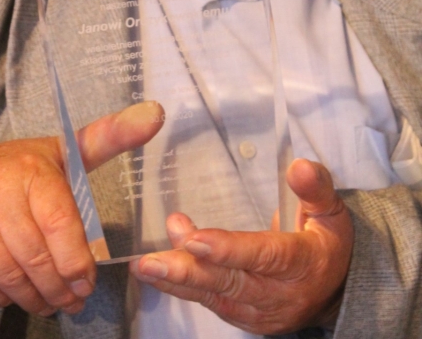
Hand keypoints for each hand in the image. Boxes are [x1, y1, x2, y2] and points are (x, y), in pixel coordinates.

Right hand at [0, 101, 162, 315]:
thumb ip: (109, 136)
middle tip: (74, 300)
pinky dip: (4, 297)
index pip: (61, 224)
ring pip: (12, 278)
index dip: (78, 261)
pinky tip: (17, 292)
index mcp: (30, 168)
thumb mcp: (60, 151)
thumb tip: (156, 113)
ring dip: (37, 298)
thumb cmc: (11, 171)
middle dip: (61, 288)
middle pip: (38, 258)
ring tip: (51, 302)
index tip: (87, 280)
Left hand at [129, 158, 353, 333]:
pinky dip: (183, 287)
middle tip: (150, 262)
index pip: (263, 256)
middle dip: (188, 272)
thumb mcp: (331, 210)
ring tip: (144, 266)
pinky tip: (159, 272)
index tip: (195, 239)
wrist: (337, 288)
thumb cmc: (328, 240)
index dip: (228, 249)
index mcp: (302, 263)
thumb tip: (299, 166)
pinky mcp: (243, 316)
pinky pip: (211, 301)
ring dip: (177, 280)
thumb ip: (316, 188)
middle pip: (230, 282)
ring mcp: (260, 311)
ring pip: (215, 294)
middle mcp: (279, 294)